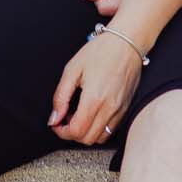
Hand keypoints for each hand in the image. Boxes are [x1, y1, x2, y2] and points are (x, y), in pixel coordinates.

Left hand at [48, 31, 139, 145]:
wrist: (127, 42)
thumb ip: (61, 97)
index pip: (76, 131)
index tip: (56, 123)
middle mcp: (109, 108)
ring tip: (78, 116)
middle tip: (64, 119)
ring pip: (100, 137)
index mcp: (94, 99)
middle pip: (88, 139)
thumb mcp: (72, 69)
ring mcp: (120, 110)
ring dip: (86, 133)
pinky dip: (98, 128)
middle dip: (72, 133)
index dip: (62, 131)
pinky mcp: (126, 108)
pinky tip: (92, 113)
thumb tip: (54, 118)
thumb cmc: (101, 51)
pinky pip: (111, 129)